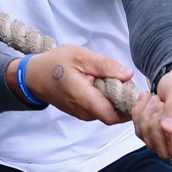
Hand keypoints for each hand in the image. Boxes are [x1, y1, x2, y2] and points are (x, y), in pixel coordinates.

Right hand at [10, 44, 132, 124]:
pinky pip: (100, 109)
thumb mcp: (80, 56)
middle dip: (125, 102)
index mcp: (83, 98)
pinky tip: (106, 85)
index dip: (129, 108)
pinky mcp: (82, 112)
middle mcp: (84, 112)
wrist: (33, 76)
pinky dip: (108, 100)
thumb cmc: (55, 64)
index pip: (113, 115)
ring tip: (115, 81)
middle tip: (128, 82)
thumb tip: (128, 74)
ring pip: (108, 112)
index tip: (137, 93)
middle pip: (114, 115)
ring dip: (116, 100)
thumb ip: (105, 65)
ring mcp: (82, 114)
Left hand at [132, 62, 171, 165]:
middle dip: (156, 124)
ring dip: (146, 117)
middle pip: (166, 151)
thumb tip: (169, 129)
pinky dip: (139, 115)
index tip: (168, 122)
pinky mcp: (156, 139)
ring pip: (151, 143)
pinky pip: (141, 134)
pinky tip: (146, 101)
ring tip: (155, 99)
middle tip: (160, 102)